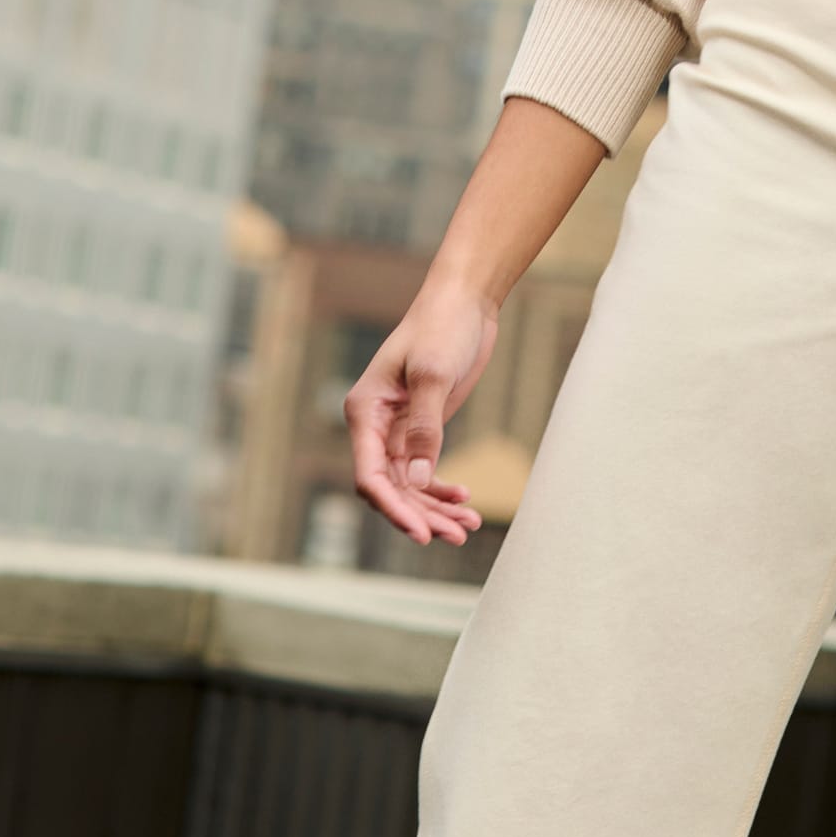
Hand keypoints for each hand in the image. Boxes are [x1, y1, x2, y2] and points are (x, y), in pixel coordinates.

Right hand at [345, 282, 500, 545]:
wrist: (464, 301)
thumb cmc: (442, 327)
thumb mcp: (434, 374)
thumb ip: (425, 428)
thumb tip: (418, 481)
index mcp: (365, 412)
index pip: (369, 475)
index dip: (392, 508)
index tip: (420, 532)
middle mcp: (375, 426)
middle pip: (391, 487)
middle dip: (421, 514)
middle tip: (456, 535)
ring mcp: (398, 429)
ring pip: (410, 485)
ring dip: (436, 507)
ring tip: (470, 526)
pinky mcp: (422, 427)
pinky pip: (426, 471)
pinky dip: (443, 488)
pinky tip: (465, 501)